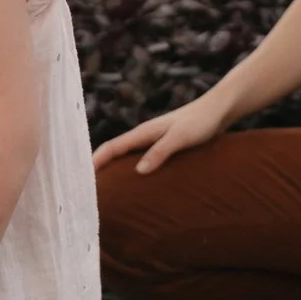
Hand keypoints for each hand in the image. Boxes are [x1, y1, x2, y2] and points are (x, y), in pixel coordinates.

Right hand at [94, 87, 238, 176]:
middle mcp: (145, 135)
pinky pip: (142, 158)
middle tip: (88, 189)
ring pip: (128, 155)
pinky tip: (137, 182)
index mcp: (144, 133)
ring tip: (106, 190)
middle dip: (100, 167)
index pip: (112, 147)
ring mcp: (155, 139)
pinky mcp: (166, 145)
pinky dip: (133, 169)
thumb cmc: (201, 122)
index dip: (95, 162)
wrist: (220, 109)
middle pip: (116, 152)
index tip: (81, 179)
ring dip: (116, 169)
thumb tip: (138, 171)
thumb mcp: (180, 138)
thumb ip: (160, 152)